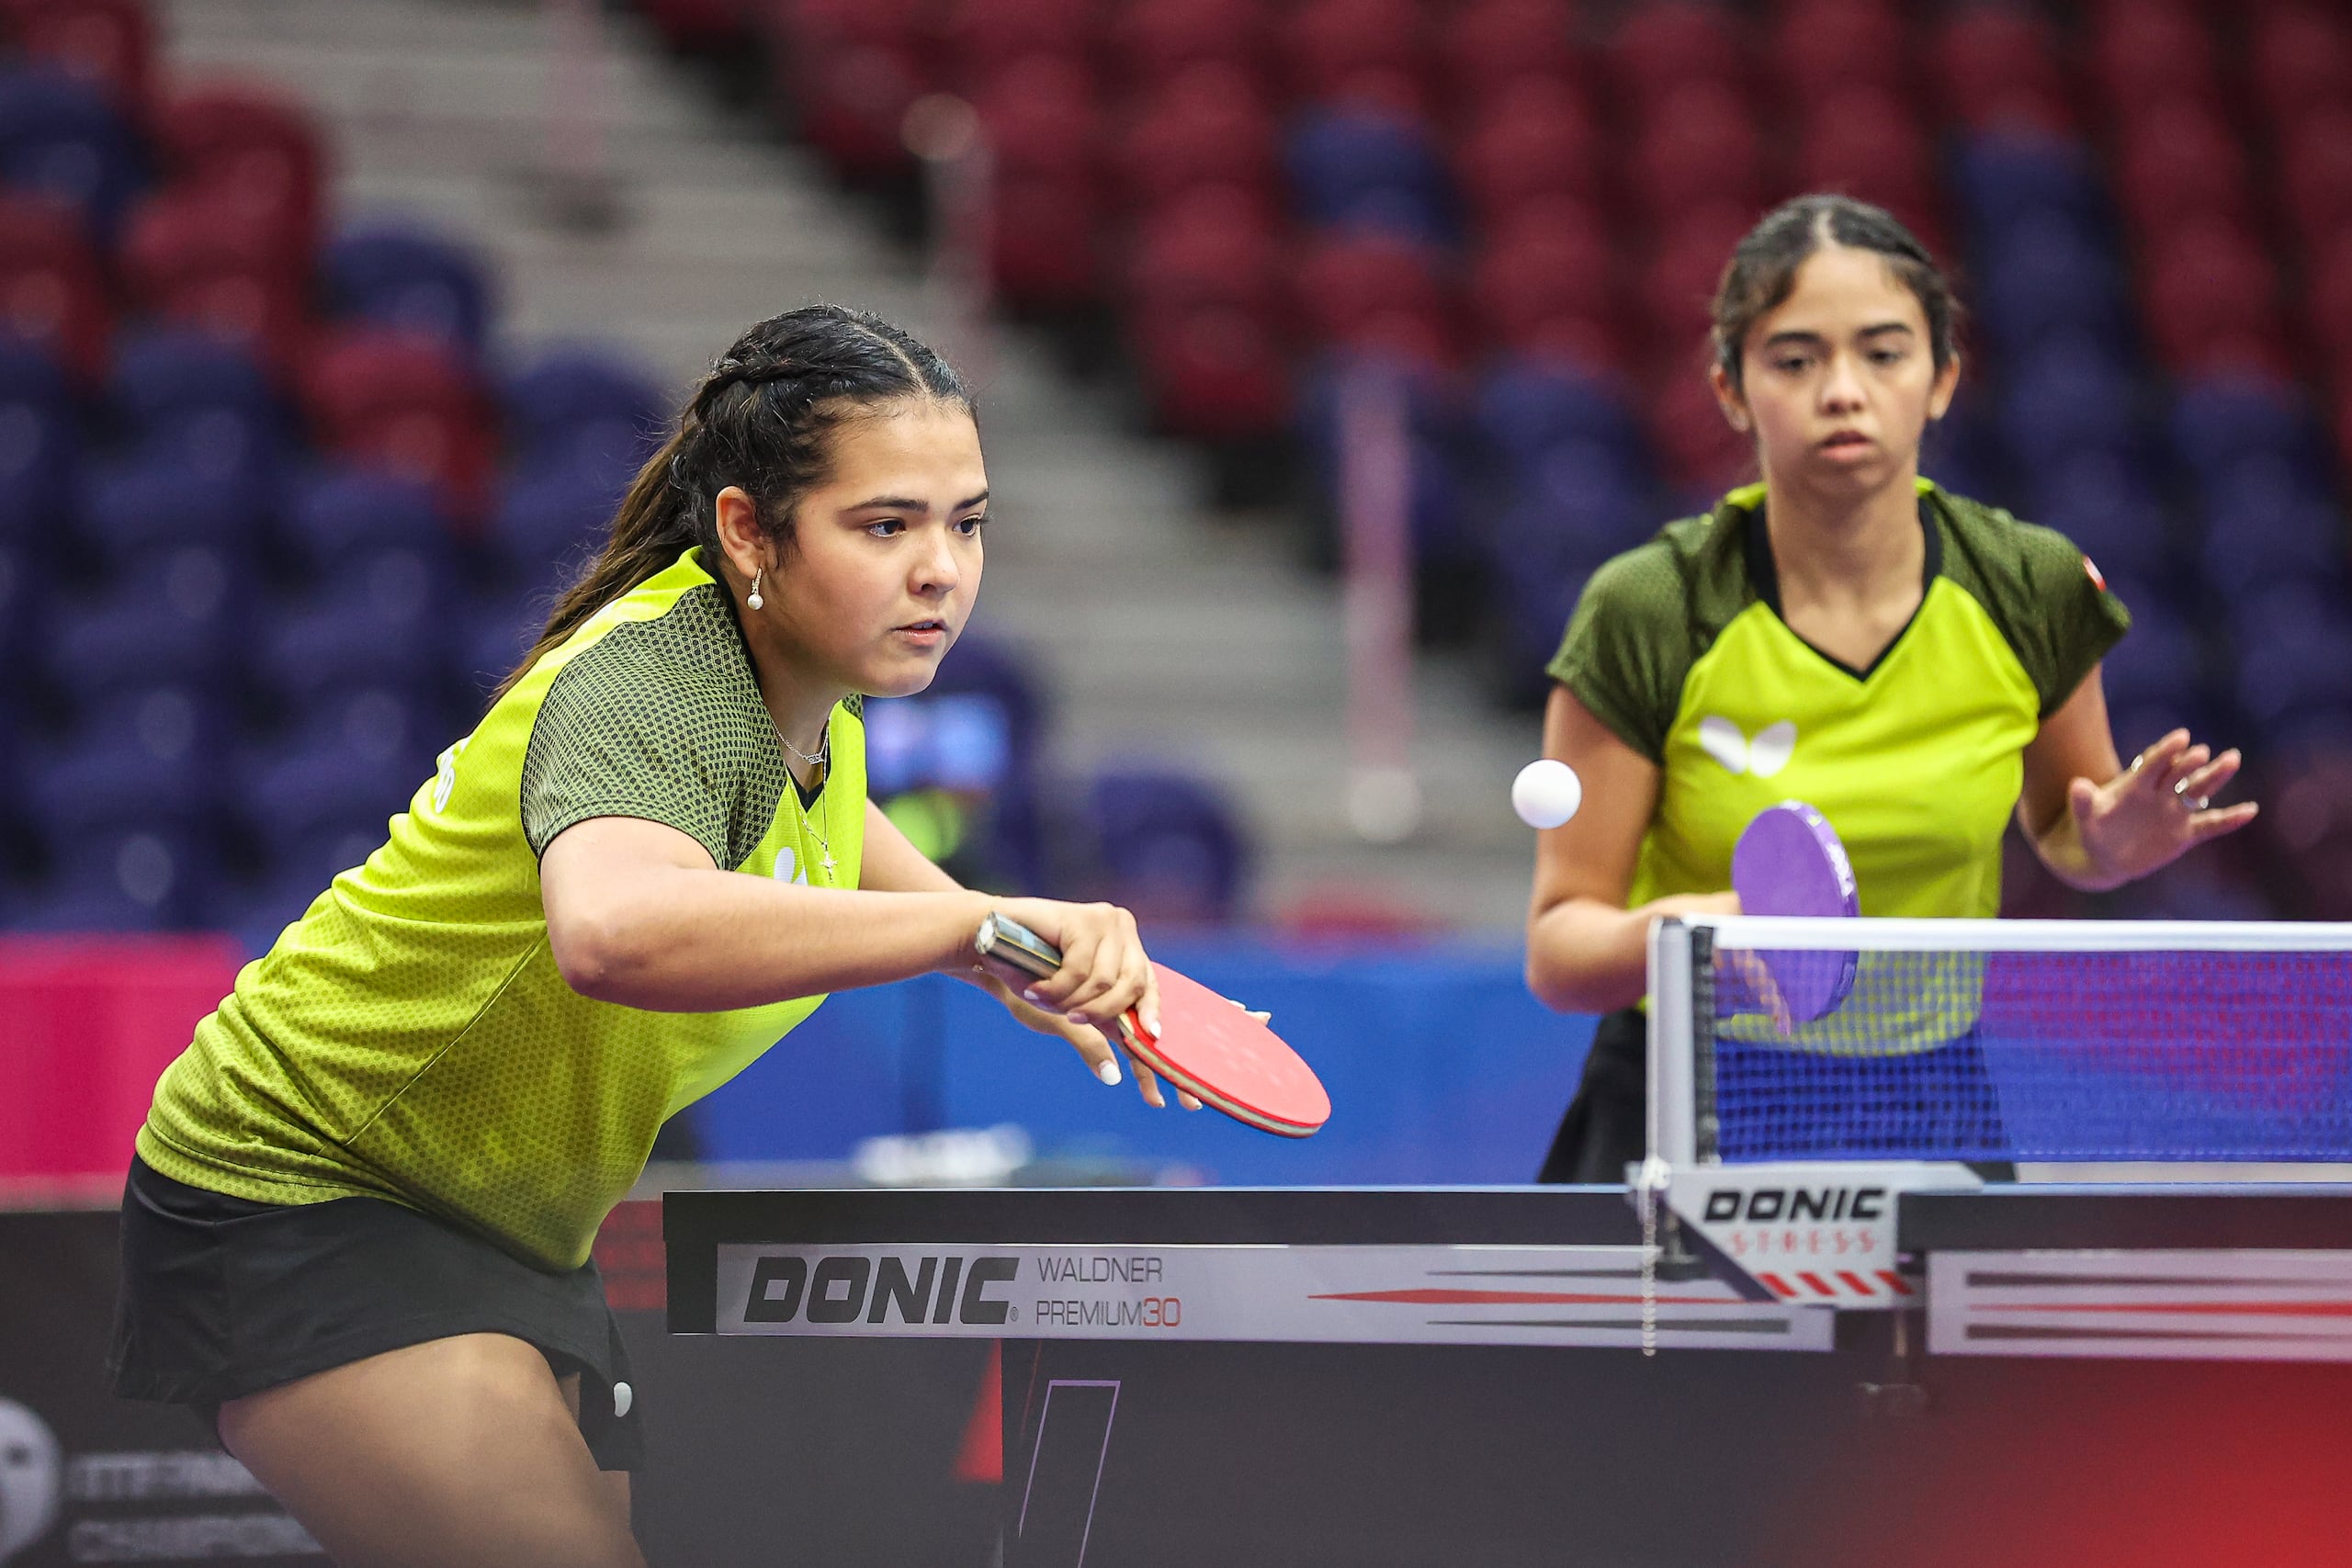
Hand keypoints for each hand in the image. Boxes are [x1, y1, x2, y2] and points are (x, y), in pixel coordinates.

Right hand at [970, 898, 1188, 1107]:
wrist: (988, 950)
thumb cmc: (1028, 983)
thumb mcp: (1066, 1021)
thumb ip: (1095, 1040)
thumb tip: (1114, 1076)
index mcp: (1124, 965)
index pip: (1150, 999)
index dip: (1156, 1030)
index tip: (1171, 1076)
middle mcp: (1123, 941)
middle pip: (1134, 989)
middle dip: (1101, 1012)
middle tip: (1072, 1017)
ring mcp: (1107, 925)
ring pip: (1106, 983)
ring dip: (1070, 999)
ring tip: (1043, 995)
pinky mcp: (1086, 919)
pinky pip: (1080, 971)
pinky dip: (1056, 987)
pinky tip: (1037, 986)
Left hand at [2069, 730, 2259, 887]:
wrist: (2104, 856)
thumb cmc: (2093, 829)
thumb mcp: (2085, 818)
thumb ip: (2083, 802)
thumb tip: (2076, 785)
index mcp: (2137, 785)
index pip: (2153, 764)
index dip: (2166, 751)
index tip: (2181, 736)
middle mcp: (2160, 793)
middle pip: (2179, 773)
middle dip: (2189, 763)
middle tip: (2202, 752)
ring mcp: (2174, 812)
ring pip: (2199, 790)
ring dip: (2215, 776)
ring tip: (2232, 758)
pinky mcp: (2185, 833)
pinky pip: (2210, 825)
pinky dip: (2229, 819)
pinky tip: (2250, 810)